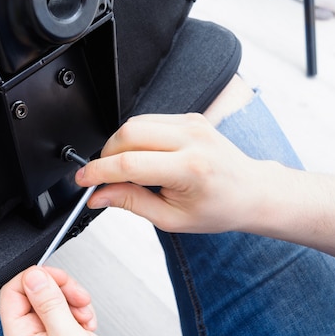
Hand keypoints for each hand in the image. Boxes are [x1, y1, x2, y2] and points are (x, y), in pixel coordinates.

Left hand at [0, 266, 133, 335]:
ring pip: (52, 300)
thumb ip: (50, 306)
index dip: (35, 279)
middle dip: (60, 290)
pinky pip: (65, 311)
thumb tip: (34, 277)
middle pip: (35, 293)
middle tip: (78, 298)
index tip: (57, 278)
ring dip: (72, 301)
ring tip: (85, 317)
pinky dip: (79, 312)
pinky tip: (87, 326)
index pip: (12, 293)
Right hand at [75, 112, 267, 233]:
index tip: (83, 180)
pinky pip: (147, 120)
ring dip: (118, 145)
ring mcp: (191, 124)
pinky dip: (134, 138)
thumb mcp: (171, 218)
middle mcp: (191, 140)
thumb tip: (98, 195)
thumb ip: (130, 202)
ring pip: (134, 123)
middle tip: (103, 177)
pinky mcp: (189, 117)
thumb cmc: (219, 208)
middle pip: (127, 134)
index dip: (98, 171)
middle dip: (105, 156)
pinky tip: (141, 156)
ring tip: (125, 169)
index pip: (129, 163)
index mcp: (189, 169)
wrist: (250, 191)